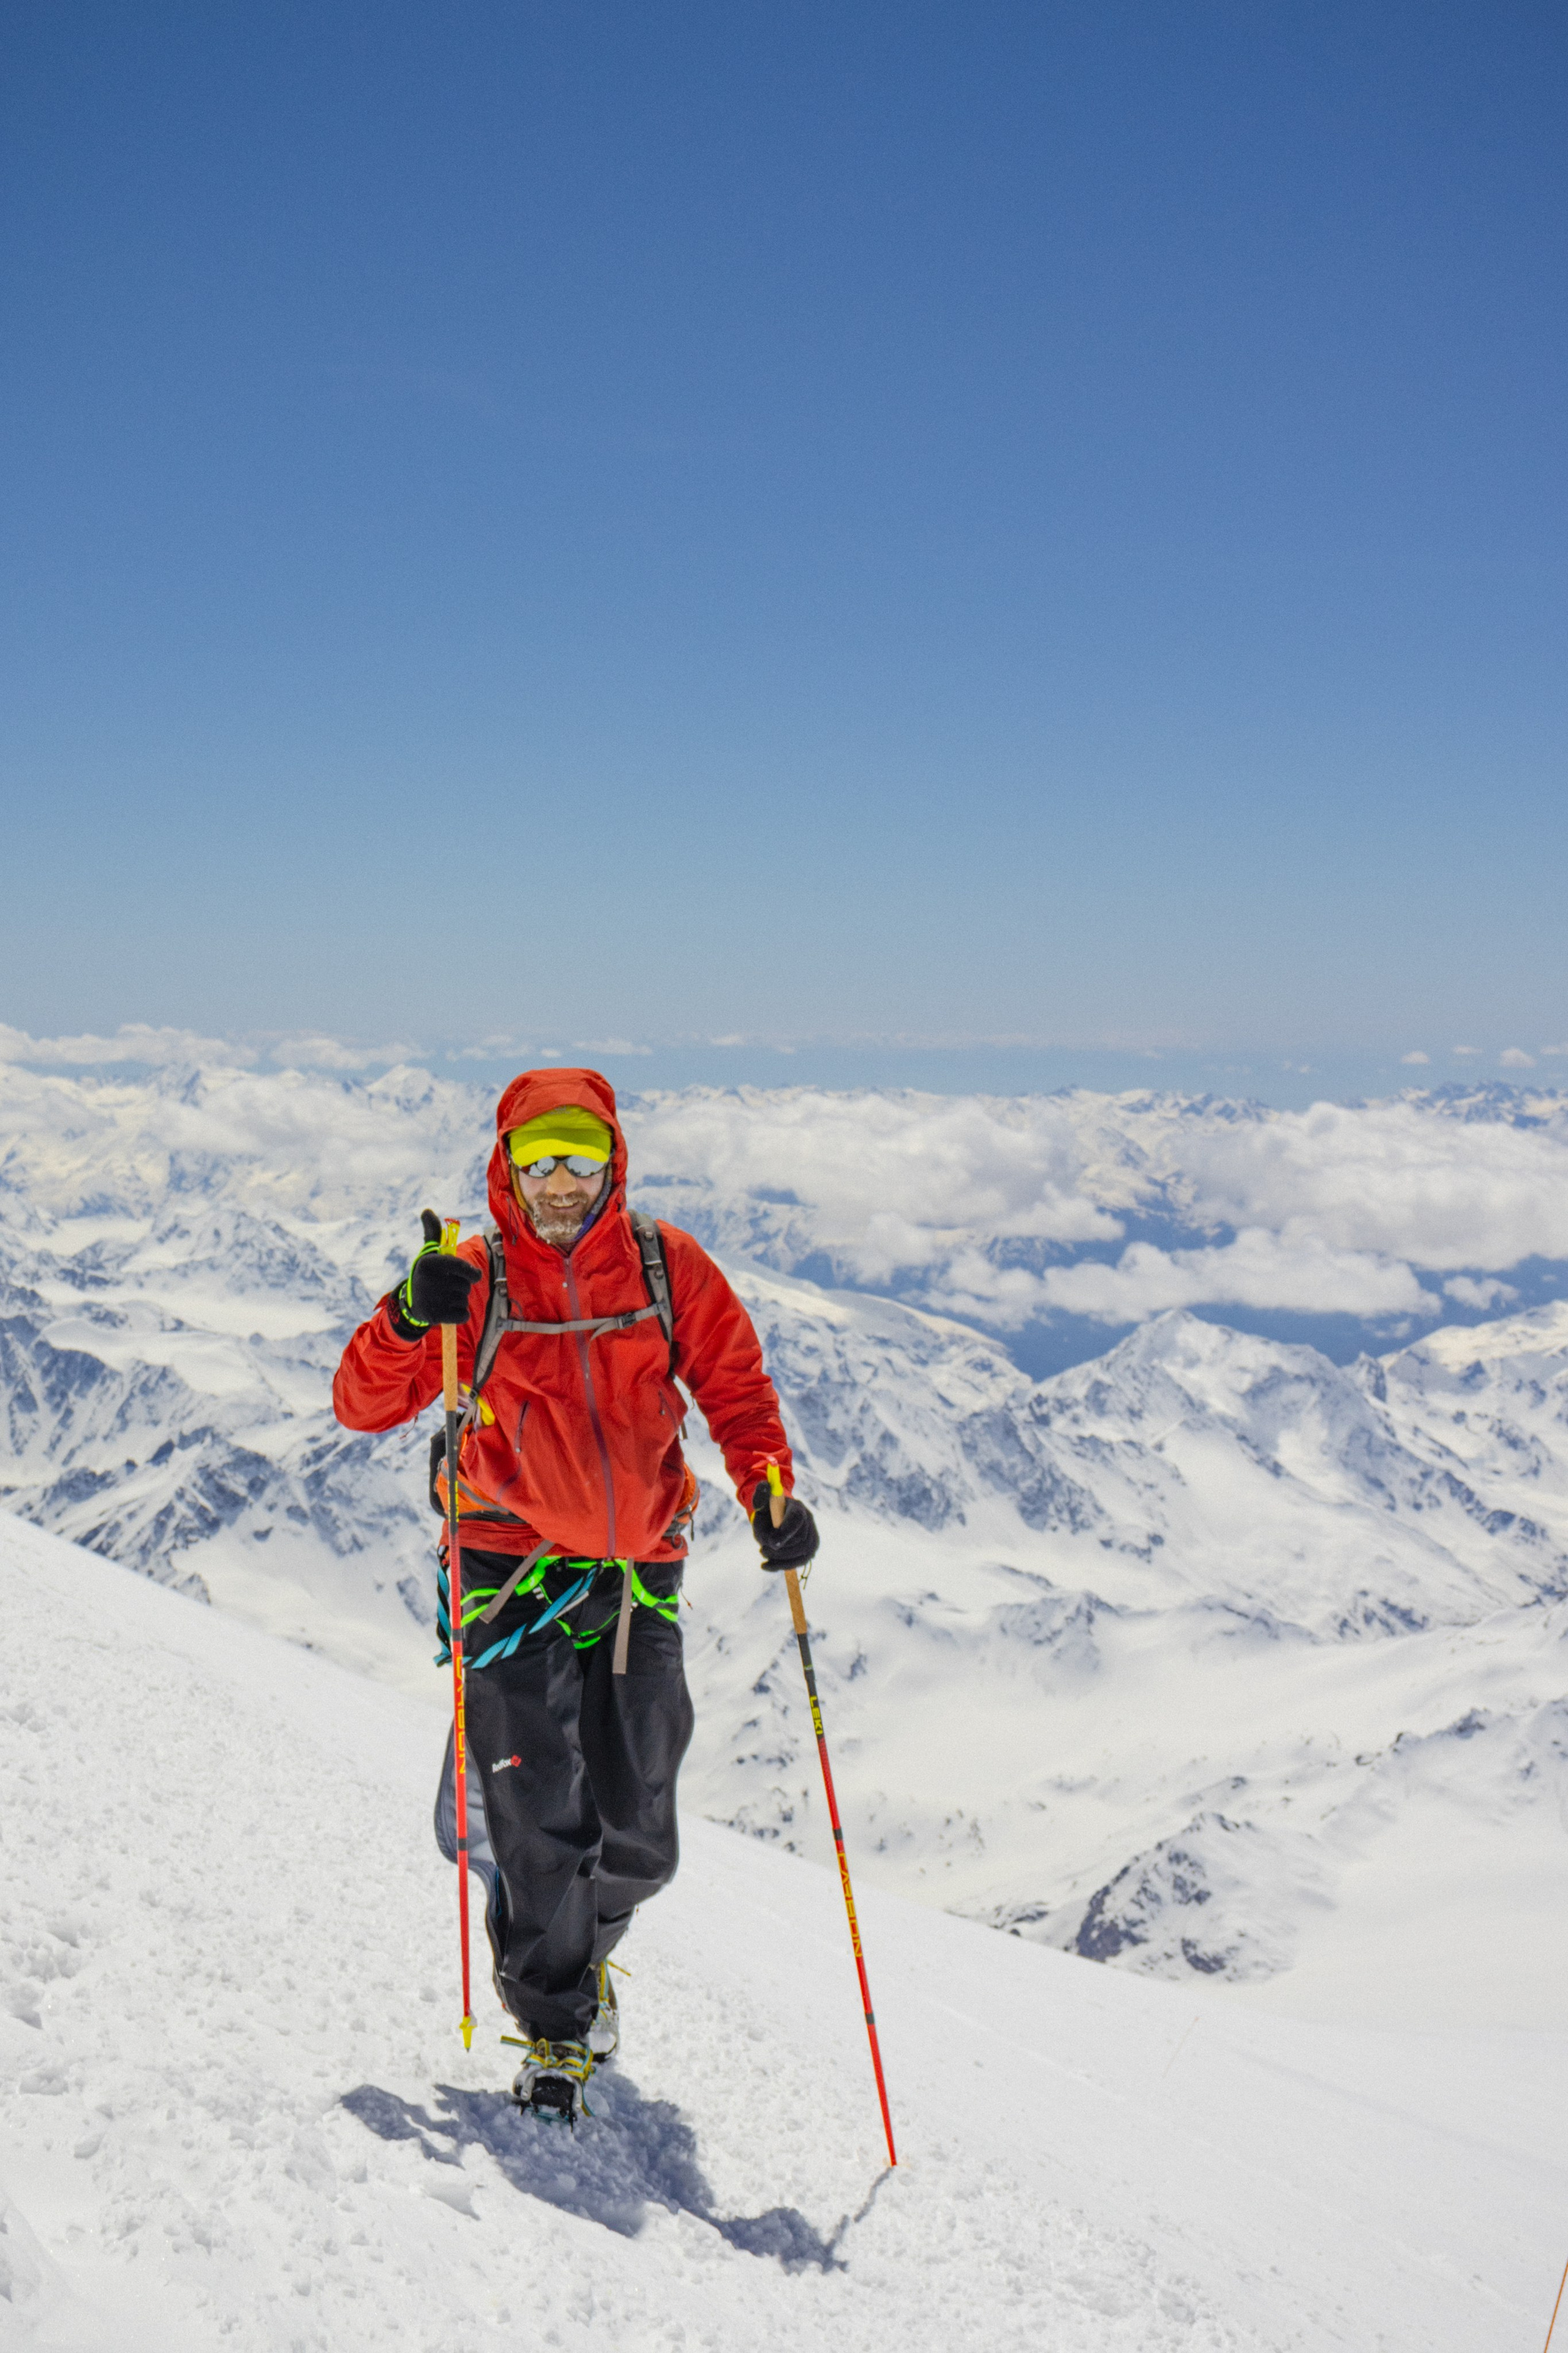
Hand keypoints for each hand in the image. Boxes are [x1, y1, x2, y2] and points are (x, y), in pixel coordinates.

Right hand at [399, 1209, 483, 1328]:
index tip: (471, 1275)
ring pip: (464, 1299)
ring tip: (443, 1298)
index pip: (464, 1269)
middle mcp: (430, 1280)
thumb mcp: (428, 1252)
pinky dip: (459, 1314)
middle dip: (461, 1287)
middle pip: (467, 1285)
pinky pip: (463, 1314)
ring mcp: (433, 1299)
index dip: (471, 1273)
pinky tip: (447, 1310)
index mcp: (430, 1263)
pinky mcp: (436, 1316)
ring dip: (458, 1300)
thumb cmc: (427, 1274)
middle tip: (445, 1287)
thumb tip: (427, 1210)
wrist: (411, 1303)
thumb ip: (432, 1232)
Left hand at [750, 1481, 819, 1570]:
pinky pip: (799, 1563)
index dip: (785, 1532)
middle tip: (762, 1550)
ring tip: (763, 1554)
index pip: (796, 1519)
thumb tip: (764, 1487)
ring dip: (780, 1559)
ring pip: (801, 1555)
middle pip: (800, 1541)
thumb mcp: (762, 1500)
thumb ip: (761, 1494)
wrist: (777, 1516)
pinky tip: (766, 1566)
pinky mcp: (809, 1550)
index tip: (771, 1543)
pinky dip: (782, 1566)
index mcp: (797, 1508)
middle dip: (780, 1549)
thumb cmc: (768, 1509)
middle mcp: (809, 1522)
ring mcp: (812, 1537)